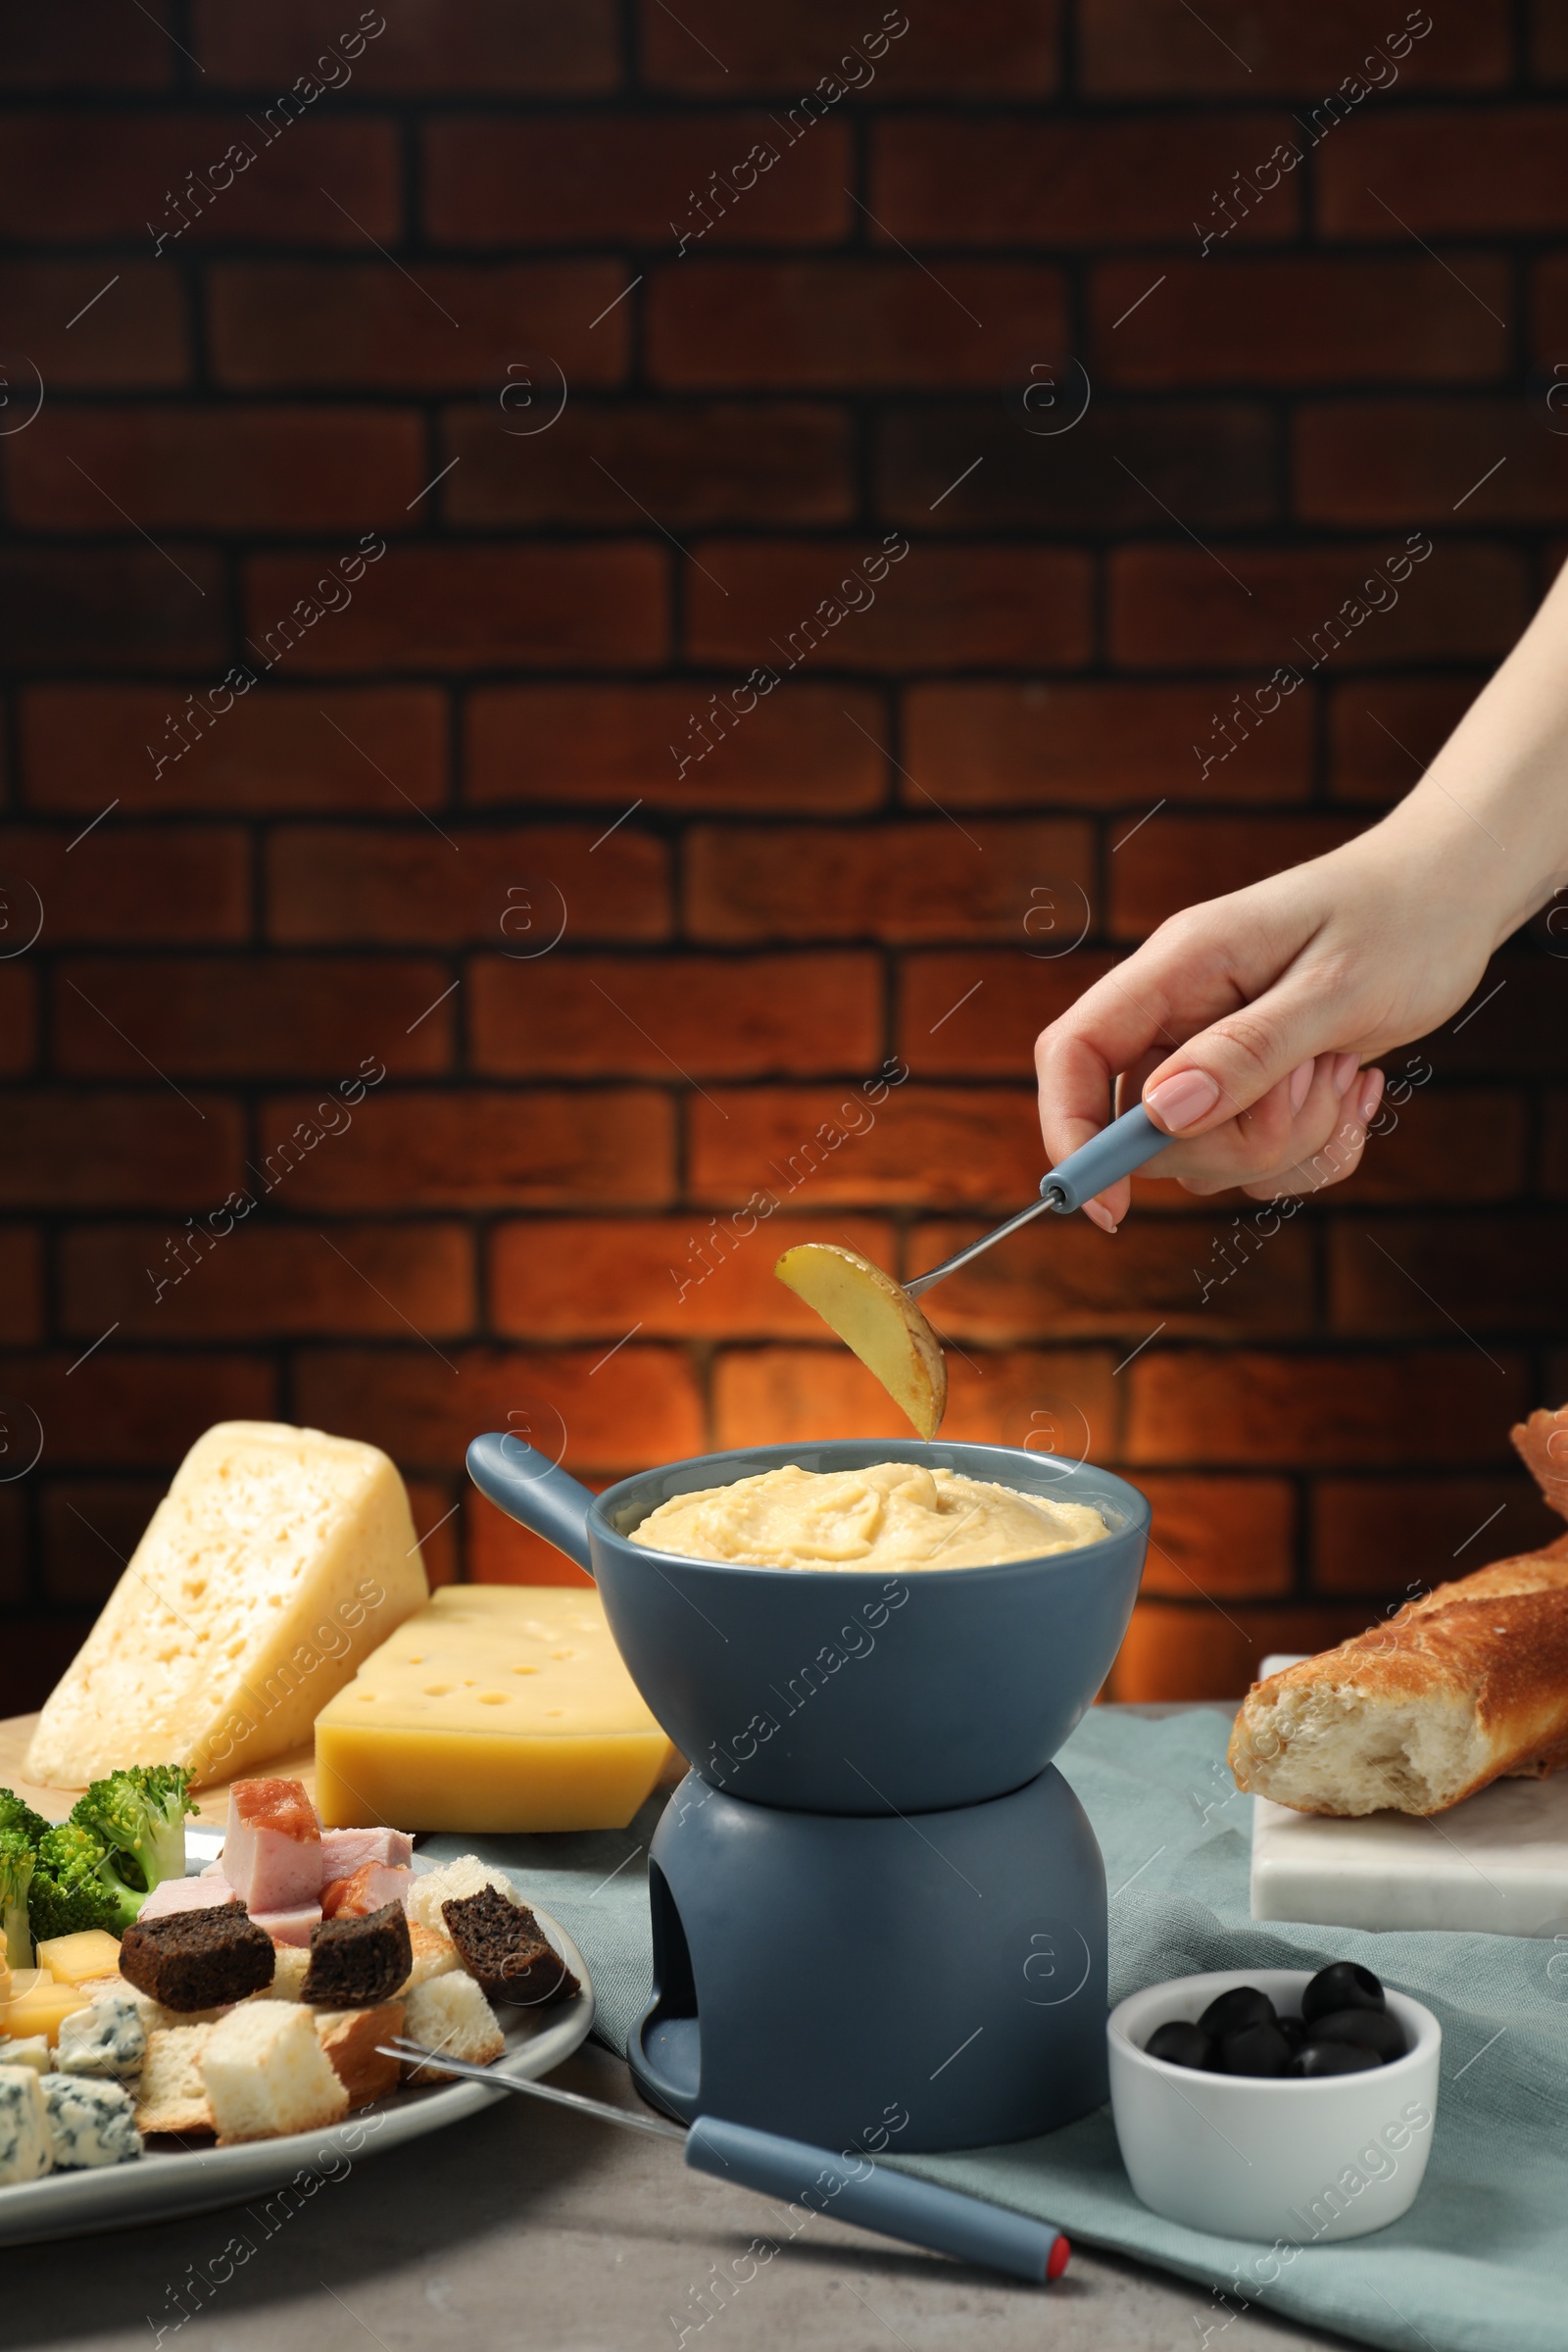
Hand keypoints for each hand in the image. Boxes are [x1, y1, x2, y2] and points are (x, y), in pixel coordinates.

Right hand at [1034, 824, 1496, 1227]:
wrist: (1453, 896)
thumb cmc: (1401, 920)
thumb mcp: (1335, 987)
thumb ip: (1247, 1051)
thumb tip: (1162, 1114)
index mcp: (1178, 967)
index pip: (1076, 1052)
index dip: (1071, 1131)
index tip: (1109, 1205)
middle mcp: (1180, 1012)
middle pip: (1147, 1128)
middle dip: (1237, 1141)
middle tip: (1314, 1085)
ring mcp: (1215, 1052)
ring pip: (1206, 1154)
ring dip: (1288, 1142)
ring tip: (1344, 1071)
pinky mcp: (1255, 1085)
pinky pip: (1258, 1161)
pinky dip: (1314, 1148)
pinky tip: (1356, 1088)